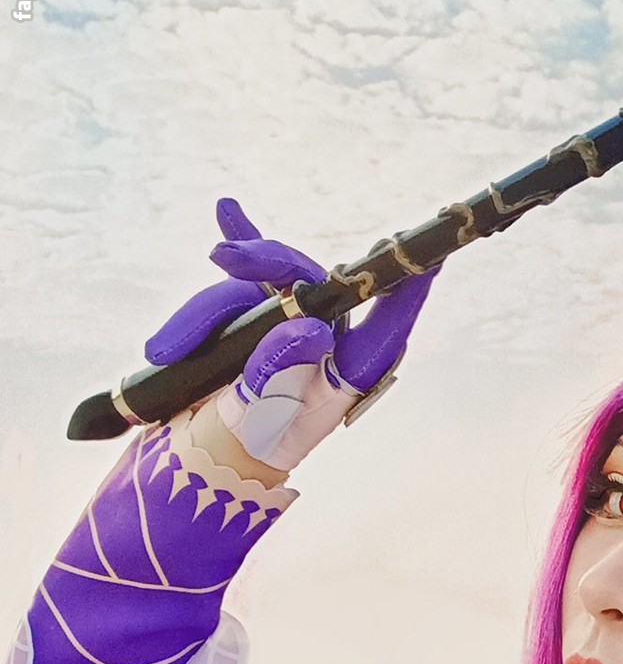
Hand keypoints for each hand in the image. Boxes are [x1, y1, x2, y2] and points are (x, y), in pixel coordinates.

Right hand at [145, 197, 435, 473]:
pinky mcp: (256, 315)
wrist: (216, 454)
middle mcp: (326, 336)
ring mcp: (291, 322)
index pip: (386, 319)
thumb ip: (285, 370)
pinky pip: (244, 273)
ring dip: (201, 315)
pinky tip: (227, 210)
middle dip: (261, 261)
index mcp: (349, 366)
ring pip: (251, 286)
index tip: (417, 252)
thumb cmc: (254, 442)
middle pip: (306, 278)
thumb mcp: (268, 413)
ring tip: (164, 350)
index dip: (404, 284)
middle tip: (222, 257)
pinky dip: (235, 241)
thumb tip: (311, 326)